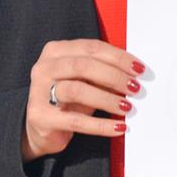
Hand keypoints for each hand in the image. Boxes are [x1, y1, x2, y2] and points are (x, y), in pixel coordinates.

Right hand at [23, 39, 143, 160]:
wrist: (40, 128)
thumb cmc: (67, 100)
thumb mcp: (84, 81)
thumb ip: (102, 73)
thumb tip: (133, 74)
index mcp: (56, 51)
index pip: (91, 48)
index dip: (118, 57)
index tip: (138, 68)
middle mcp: (44, 68)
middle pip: (83, 66)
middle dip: (114, 76)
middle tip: (134, 88)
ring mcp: (39, 92)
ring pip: (77, 90)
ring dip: (107, 99)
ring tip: (126, 107)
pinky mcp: (41, 117)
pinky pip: (76, 121)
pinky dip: (100, 125)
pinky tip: (118, 128)